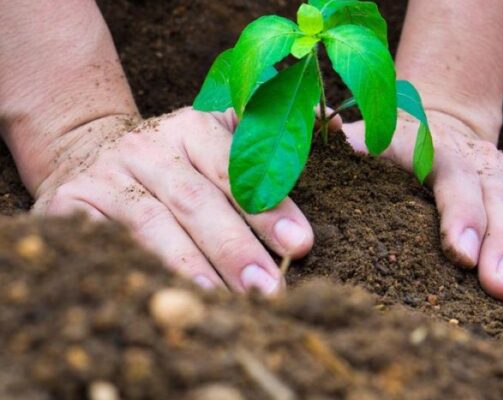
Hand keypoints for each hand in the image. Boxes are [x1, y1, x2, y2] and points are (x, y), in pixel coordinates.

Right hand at [33, 108, 316, 294]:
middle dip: (236, 248)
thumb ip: (259, 157)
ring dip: (190, 266)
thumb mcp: (212, 144)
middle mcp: (148, 146)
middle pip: (197, 201)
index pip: (237, 168)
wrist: (88, 147)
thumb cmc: (173, 160)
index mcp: (192, 127)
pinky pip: (105, 243)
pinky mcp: (71, 203)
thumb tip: (325, 175)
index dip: (269, 209)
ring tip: (223, 301)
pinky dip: (137, 269)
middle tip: (270, 290)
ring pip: (153, 226)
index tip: (301, 245)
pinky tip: (165, 296)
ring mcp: (107, 175)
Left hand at [343, 111, 502, 300]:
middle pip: (494, 199)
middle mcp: (475, 157)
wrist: (434, 124)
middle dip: (501, 245)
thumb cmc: (387, 144)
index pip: (451, 177)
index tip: (461, 253)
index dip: (459, 213)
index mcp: (433, 148)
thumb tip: (323, 118)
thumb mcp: (362, 137)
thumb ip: (340, 136)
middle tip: (502, 288)